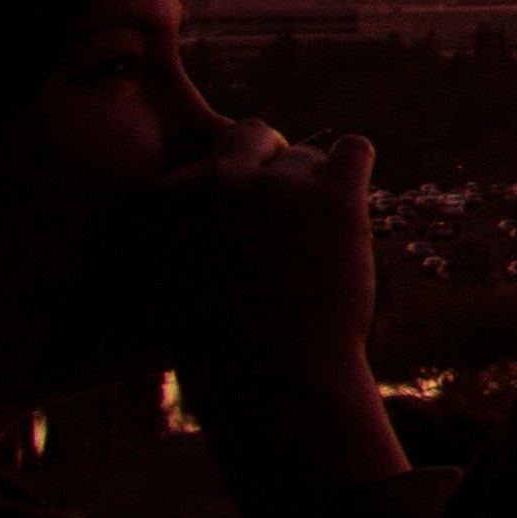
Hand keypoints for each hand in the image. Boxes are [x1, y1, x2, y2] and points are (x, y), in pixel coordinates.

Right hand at [123, 121, 410, 503]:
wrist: (271, 381)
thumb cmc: (220, 349)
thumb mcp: (169, 290)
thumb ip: (176, 237)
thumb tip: (204, 196)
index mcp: (159, 202)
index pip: (203, 164)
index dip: (230, 193)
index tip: (241, 230)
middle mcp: (211, 181)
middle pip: (248, 136)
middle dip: (268, 163)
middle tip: (287, 207)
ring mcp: (273, 185)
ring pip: (305, 156)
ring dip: (314, 189)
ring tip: (314, 245)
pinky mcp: (332, 195)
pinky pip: (354, 149)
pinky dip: (357, 166)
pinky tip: (353, 199)